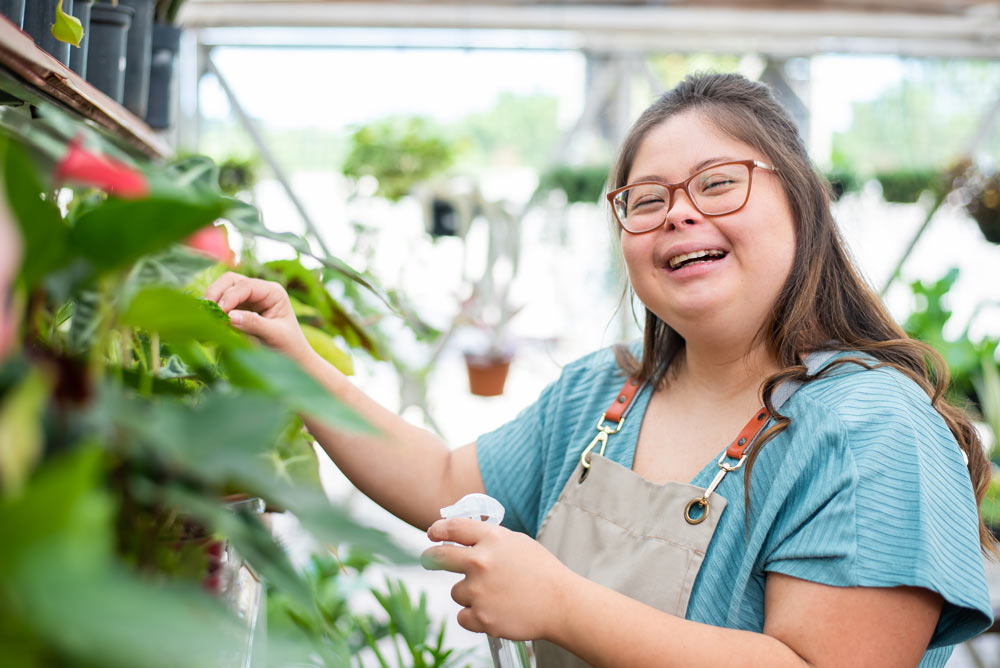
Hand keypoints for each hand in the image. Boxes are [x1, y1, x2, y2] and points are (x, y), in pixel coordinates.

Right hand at [205, 272, 311, 363]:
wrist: (293, 358)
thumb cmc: (289, 346)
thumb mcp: (275, 335)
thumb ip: (253, 324)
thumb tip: (229, 316)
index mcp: (273, 292)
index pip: (246, 285)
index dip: (230, 296)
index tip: (220, 312)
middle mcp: (260, 291)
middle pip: (230, 281)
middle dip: (216, 293)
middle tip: (207, 312)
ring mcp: (248, 299)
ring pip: (222, 290)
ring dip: (212, 300)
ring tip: (206, 317)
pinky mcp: (239, 309)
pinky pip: (221, 304)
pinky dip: (213, 310)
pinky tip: (209, 321)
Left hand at [421, 518, 573, 640]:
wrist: (561, 604)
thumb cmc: (542, 572)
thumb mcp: (517, 543)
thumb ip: (489, 539)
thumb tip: (463, 539)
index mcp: (492, 539)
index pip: (453, 528)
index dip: (438, 530)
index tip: (433, 534)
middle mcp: (481, 562)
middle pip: (439, 557)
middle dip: (431, 558)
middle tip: (429, 560)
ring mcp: (479, 591)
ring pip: (456, 592)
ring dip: (470, 594)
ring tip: (496, 596)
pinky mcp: (481, 617)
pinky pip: (463, 616)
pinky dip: (474, 616)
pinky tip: (495, 611)